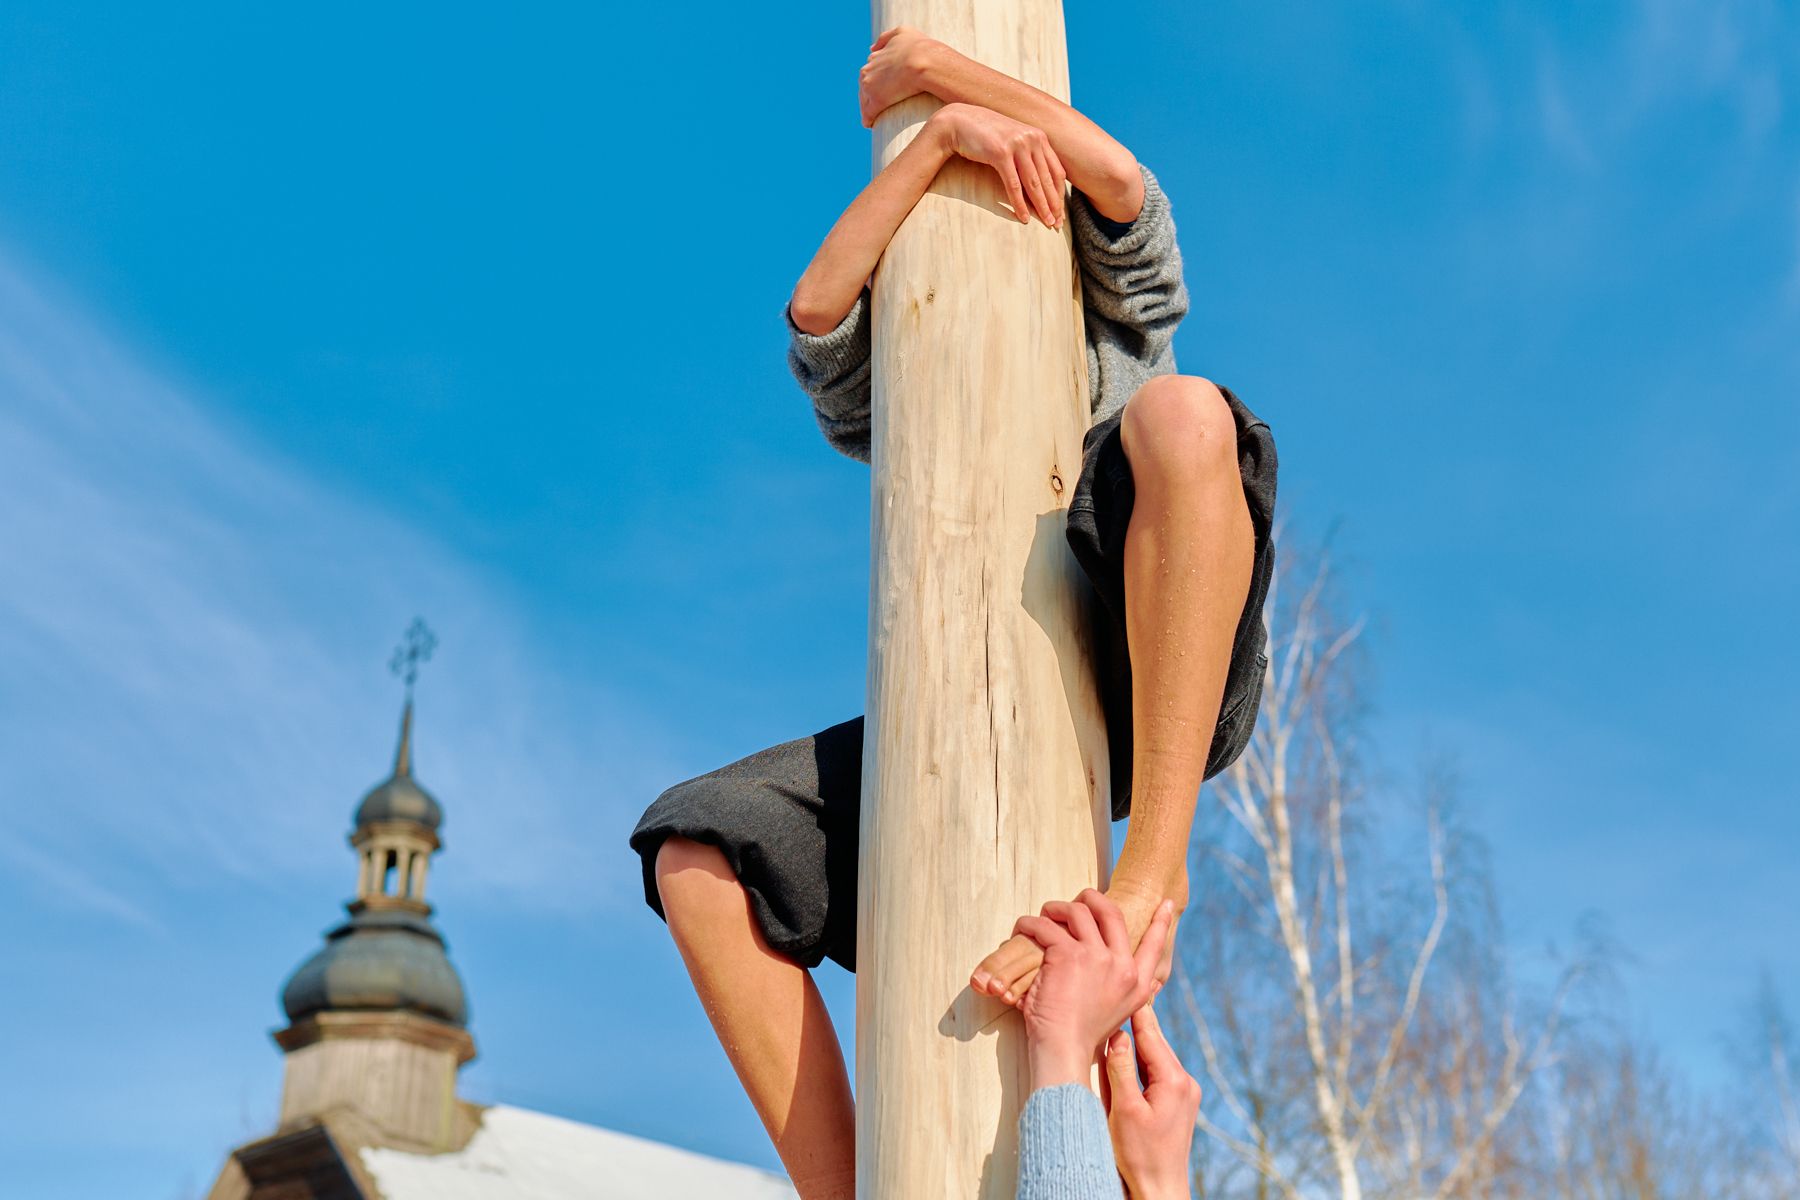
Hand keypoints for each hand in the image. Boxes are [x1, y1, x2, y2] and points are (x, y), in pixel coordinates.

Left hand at [859, 26, 938, 126]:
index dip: (876, 81)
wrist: (924, 61)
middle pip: (864, 88)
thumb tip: (870, 49)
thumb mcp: (902, 32)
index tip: (882, 89)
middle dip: (869, 96)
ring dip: (868, 109)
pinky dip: (868, 120)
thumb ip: (886, 38)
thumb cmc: (919, 47)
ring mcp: (870, 88)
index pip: (869, 73)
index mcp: (873, 58)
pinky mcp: (876, 102)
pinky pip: (868, 115)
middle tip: (877, 106)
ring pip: (864, 102)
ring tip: (874, 118)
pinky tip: (871, 125)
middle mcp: (867, 72)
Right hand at [927, 103, 1066, 226]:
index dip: (1060, 193)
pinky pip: (1013, 184)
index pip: (1056, 170)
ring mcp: (1017, 145)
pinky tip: (1024, 218)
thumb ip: (1028, 156)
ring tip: (1047, 223)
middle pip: (1047, 179)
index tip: (1060, 211)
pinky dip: (1019, 204)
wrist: (959, 122)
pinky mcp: (1001, 153)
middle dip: (1054, 204)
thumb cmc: (986, 136)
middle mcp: (1032, 139)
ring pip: (1034, 183)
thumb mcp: (1013, 143)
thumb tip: (1039, 182)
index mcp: (1038, 137)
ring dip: (1041, 206)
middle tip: (1057, 224)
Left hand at [1015, 890, 1173, 1087]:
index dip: (1161, 923)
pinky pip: (1045, 926)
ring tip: (1043, 915)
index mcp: (1136, 983)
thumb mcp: (1117, 1012)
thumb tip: (1137, 977)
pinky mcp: (1067, 954)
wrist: (1063, 1051)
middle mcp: (1121, 966)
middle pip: (1110, 913)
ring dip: (1056, 908)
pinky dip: (1030, 924)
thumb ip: (1126, 991)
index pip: (1155, 945)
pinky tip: (1023, 929)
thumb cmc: (1081, 1036)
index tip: (1166, 904)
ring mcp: (1096, 957)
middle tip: (1078, 899)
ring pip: (1077, 911)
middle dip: (1091, 898)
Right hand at [1102, 1005, 1201, 1199]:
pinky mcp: (1180, 1103)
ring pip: (1157, 1056)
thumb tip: (1118, 1033)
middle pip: (1155, 1043)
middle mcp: (1185, 1082)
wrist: (1160, 1189)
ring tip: (1122, 1016)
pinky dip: (1144, 1059)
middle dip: (1137, 1021)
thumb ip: (1120, 1068)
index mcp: (1173, 1080)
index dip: (1136, 1010)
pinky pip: (1160, 1071)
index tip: (1127, 982)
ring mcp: (1186, 1093)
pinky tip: (1130, 1052)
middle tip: (1124, 990)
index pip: (1150, 1035)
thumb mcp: (1123, 1109)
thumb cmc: (1139, 1154)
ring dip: (1139, 1041)